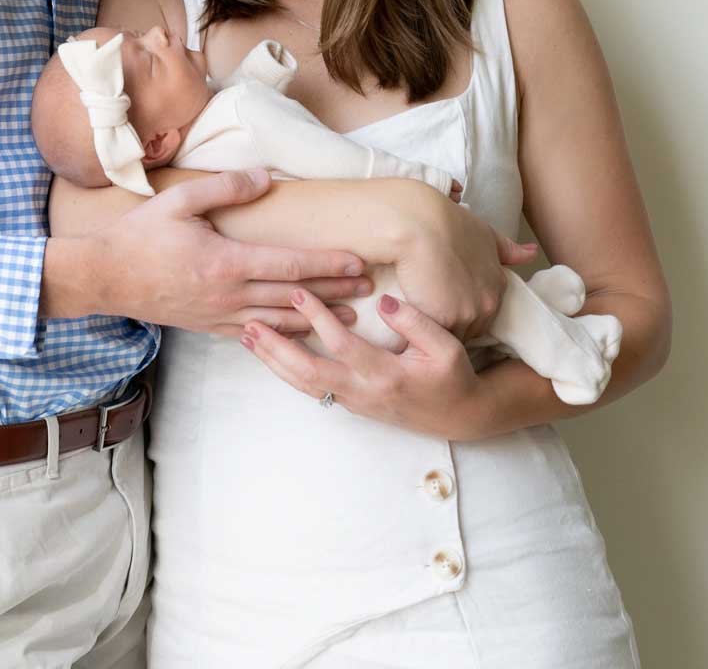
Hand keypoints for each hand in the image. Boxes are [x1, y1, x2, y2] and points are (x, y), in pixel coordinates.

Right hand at [47, 169, 371, 336]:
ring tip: (351, 319)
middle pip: (295, 296)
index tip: (359, 261)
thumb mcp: (179, 200)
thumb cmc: (140, 236)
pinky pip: (257, 334)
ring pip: (281, 322)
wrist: (105, 277)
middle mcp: (229, 295)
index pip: (291, 266)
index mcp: (226, 262)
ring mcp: (220, 315)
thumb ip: (225, 187)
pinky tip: (303, 332)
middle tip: (370, 290)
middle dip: (336, 293)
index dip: (329, 264)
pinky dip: (286, 334)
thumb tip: (265, 178)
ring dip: (319, 319)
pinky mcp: (209, 326)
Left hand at [241, 291, 487, 439]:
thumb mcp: (446, 346)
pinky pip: (311, 387)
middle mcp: (363, 391)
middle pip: (309, 372)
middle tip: (251, 324)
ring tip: (248, 336)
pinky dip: (287, 371)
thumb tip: (382, 300)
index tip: (298, 291)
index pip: (343, 346)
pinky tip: (270, 354)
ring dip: (274, 361)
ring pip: (305, 384)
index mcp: (387, 375)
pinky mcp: (350, 402)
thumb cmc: (453, 376)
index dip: (318, 319)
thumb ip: (415, 322)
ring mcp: (354, 400)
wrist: (459, 415)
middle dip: (276, 349)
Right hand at [383, 184, 535, 339]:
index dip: (465, 308)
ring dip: (439, 330)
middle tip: (431, 309)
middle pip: (471, 328)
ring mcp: (468, 314)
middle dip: (454, 323)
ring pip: (453, 335)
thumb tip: (532, 252)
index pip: (485, 312)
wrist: (421, 226)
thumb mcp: (485, 233)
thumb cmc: (448, 223)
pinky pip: (434, 336)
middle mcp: (489, 302)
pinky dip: (423, 330)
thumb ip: (507, 249)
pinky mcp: (445, 321)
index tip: (447, 299)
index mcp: (498, 284)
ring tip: (418, 318)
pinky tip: (410, 321)